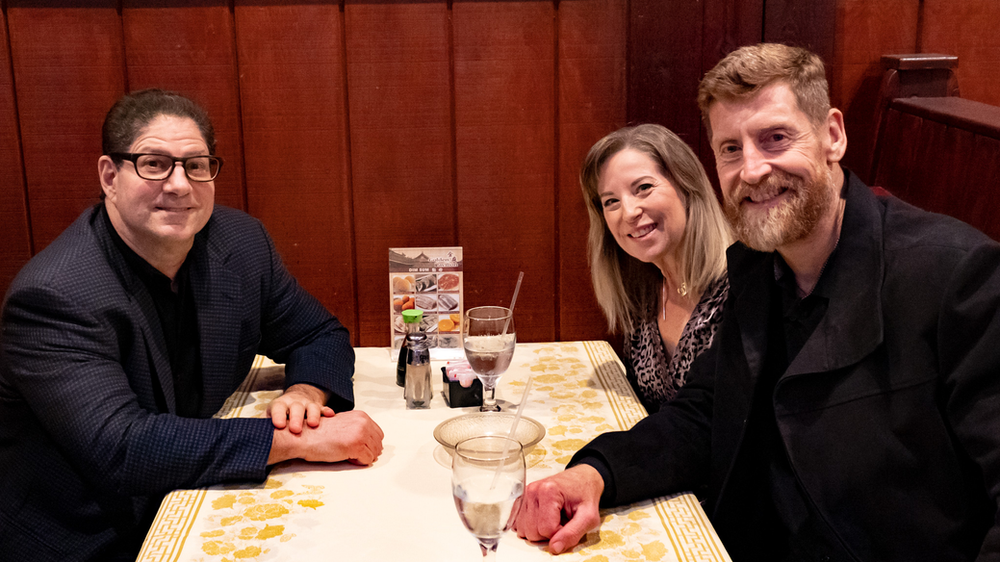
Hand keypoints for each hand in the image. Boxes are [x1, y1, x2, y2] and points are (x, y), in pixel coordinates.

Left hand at [267, 383, 331, 432]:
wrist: (298, 397)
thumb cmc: (282, 411)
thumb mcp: (270, 414)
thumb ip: (263, 424)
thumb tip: (249, 437)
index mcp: (280, 405)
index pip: (278, 408)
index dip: (278, 416)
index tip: (278, 425)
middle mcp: (294, 403)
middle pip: (296, 408)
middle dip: (296, 418)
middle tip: (296, 429)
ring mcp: (308, 404)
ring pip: (311, 407)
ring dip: (313, 415)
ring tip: (314, 424)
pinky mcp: (319, 407)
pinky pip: (324, 408)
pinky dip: (327, 411)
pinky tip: (330, 415)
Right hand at [268, 410, 384, 465]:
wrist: (305, 436)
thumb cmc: (319, 432)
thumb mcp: (343, 424)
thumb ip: (357, 428)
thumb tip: (370, 441)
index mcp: (361, 416)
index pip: (378, 433)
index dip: (370, 444)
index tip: (360, 448)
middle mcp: (363, 422)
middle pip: (378, 443)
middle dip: (369, 451)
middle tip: (355, 454)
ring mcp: (360, 434)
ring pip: (375, 452)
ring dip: (364, 457)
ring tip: (349, 455)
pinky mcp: (355, 446)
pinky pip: (367, 460)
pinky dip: (359, 462)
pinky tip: (348, 458)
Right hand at [514, 464, 603, 553]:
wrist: (581, 479)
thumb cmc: (585, 495)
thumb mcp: (588, 517)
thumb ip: (572, 533)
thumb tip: (554, 548)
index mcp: (549, 491)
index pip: (546, 530)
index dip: (560, 533)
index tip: (569, 524)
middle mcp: (533, 490)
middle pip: (532, 531)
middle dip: (548, 534)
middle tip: (561, 521)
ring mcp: (525, 495)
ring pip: (524, 530)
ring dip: (539, 531)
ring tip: (553, 519)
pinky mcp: (521, 500)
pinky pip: (518, 524)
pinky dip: (531, 527)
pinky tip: (543, 518)